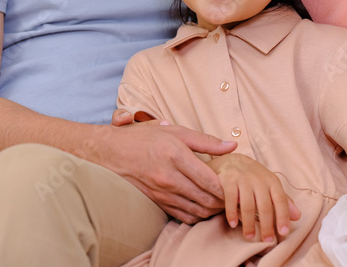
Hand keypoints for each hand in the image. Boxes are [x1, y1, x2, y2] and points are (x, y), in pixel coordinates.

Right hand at [98, 118, 236, 222]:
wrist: (110, 153)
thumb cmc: (144, 138)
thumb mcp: (175, 131)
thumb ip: (206, 140)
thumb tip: (231, 146)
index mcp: (175, 156)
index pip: (208, 179)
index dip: (226, 186)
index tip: (236, 184)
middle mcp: (168, 177)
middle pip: (205, 198)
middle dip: (223, 200)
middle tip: (234, 195)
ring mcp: (161, 193)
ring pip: (196, 210)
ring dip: (212, 210)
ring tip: (223, 202)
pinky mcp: (157, 202)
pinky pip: (182, 215)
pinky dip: (197, 215)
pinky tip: (204, 207)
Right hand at [207, 153, 301, 241]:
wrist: (232, 160)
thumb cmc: (255, 177)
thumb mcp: (270, 186)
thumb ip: (283, 201)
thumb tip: (298, 216)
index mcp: (272, 181)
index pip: (280, 200)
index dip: (283, 216)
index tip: (283, 232)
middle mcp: (259, 179)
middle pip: (264, 205)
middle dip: (267, 225)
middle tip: (267, 240)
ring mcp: (243, 179)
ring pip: (248, 204)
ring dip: (249, 223)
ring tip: (250, 236)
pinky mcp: (229, 180)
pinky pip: (231, 199)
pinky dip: (232, 213)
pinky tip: (233, 224)